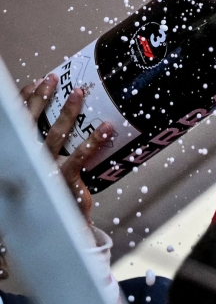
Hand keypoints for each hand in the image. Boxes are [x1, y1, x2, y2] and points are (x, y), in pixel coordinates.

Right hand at [20, 75, 111, 224]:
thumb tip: (58, 114)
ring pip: (56, 135)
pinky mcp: (64, 181)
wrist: (55, 225)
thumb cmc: (51, 190)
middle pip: (31, 122)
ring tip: (79, 92)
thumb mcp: (42, 165)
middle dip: (41, 98)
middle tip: (53, 78)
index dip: (27, 99)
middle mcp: (30, 158)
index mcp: (23, 152)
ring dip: (68, 111)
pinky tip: (107, 128)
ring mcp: (46, 169)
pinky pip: (81, 156)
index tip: (38, 81)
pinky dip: (94, 140)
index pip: (20, 120)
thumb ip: (43, 143)